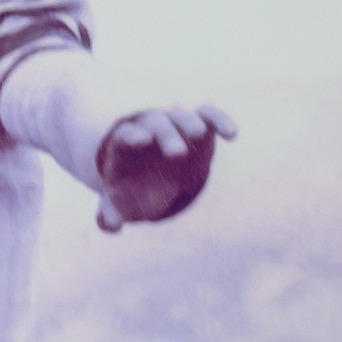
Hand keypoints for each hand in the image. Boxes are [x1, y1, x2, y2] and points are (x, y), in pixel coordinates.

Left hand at [95, 104, 236, 232]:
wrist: (153, 174)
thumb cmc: (132, 187)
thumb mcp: (119, 200)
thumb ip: (110, 212)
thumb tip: (111, 225)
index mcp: (126, 142)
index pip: (126, 134)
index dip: (133, 136)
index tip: (142, 140)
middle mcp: (150, 127)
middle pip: (156, 124)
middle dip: (166, 136)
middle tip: (177, 154)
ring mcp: (174, 124)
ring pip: (181, 116)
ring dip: (189, 124)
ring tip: (197, 135)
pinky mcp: (199, 126)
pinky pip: (209, 116)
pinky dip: (220, 120)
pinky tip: (231, 135)